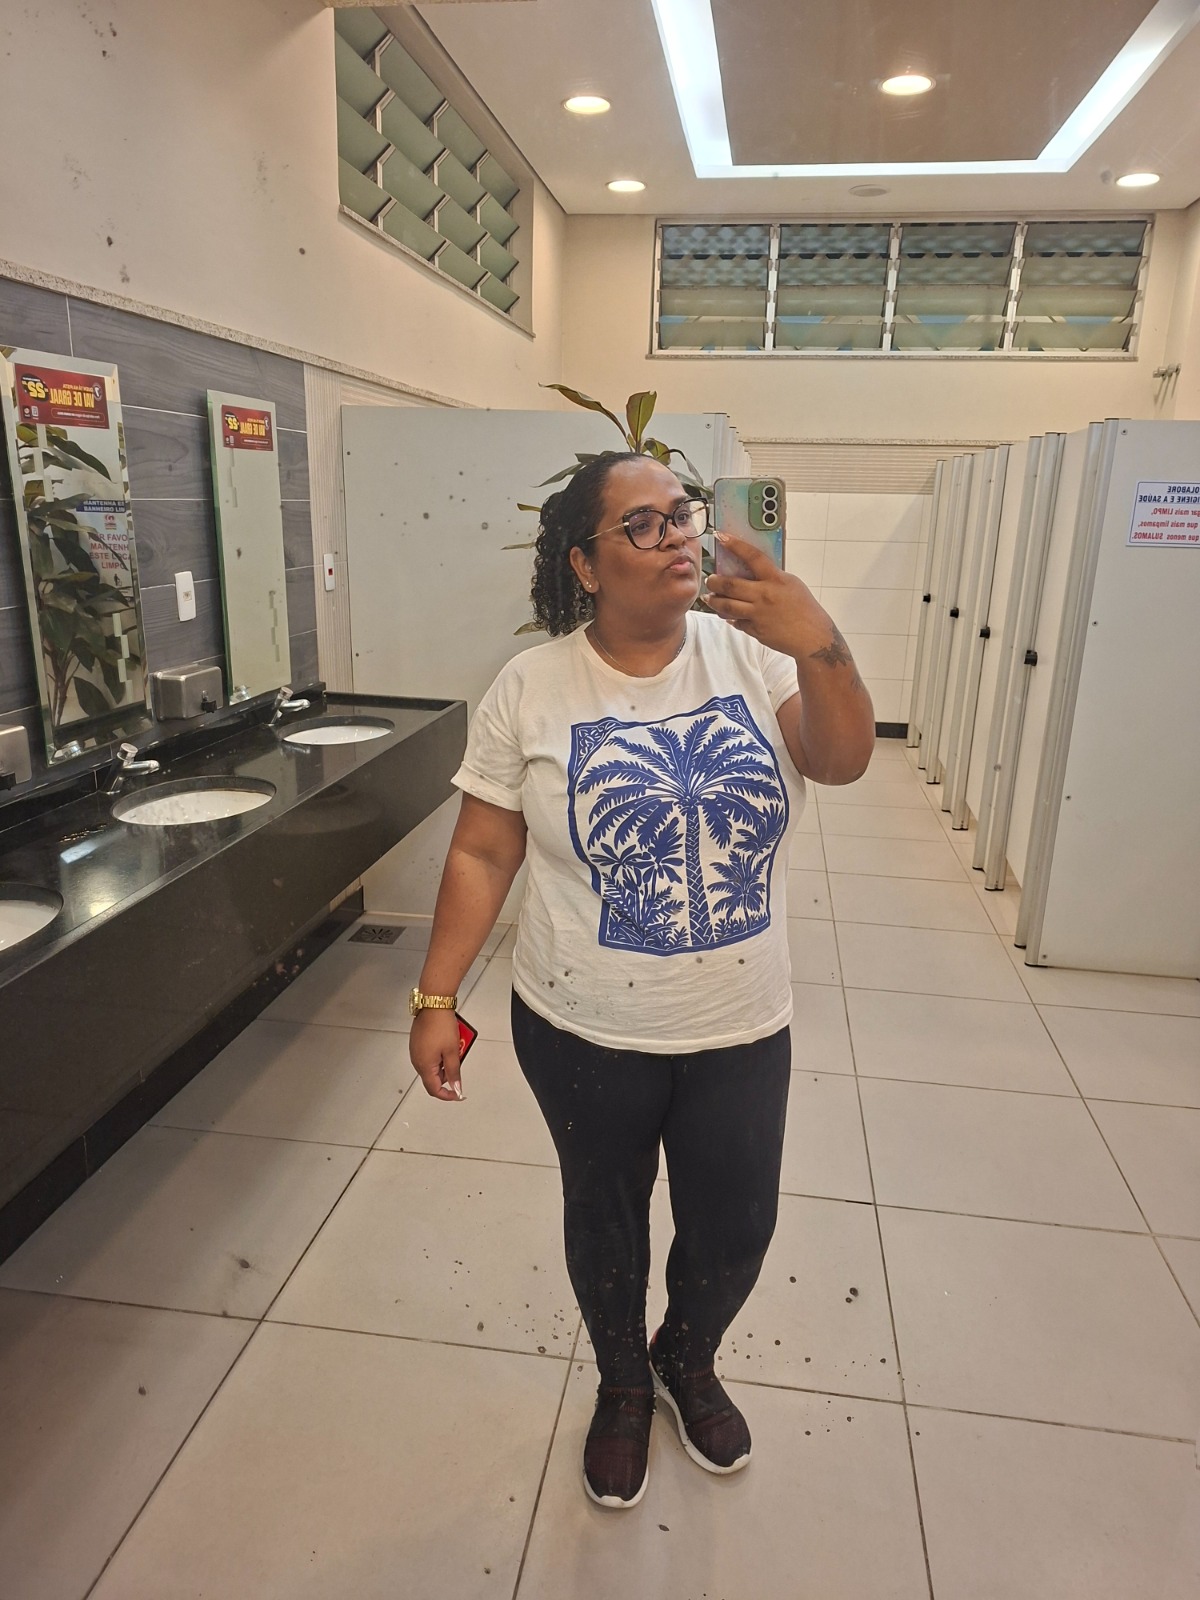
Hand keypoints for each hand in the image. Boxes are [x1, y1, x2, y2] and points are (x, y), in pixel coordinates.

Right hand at [409, 1009, 466, 1100]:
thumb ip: (454, 1072)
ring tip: (454, 1046)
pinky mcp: (417, 1043)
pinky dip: (440, 1053)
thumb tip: (456, 1087)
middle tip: (458, 1058)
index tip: (458, 1094)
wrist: (433, 1005)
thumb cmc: (440, 1025)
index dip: (448, 1095)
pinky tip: (447, 1042)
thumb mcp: (453, 1051)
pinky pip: (430, 1055)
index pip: (435, 1089)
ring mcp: (416, 1051)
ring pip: (433, 1065)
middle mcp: (417, 1061)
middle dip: (448, 1072)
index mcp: (424, 1066)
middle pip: (434, 1077)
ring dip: (445, 1061)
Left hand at [705, 532, 833, 659]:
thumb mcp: (791, 584)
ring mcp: (758, 614)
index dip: (735, 545)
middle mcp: (764, 595)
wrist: (813, 637)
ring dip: (714, 601)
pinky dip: (730, 617)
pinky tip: (726, 614)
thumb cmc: (806, 609)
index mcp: (776, 579)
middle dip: (714, 581)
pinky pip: (736, 622)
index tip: (721, 536)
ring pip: (726, 606)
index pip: (752, 557)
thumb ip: (772, 577)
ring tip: (709, 598)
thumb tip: (753, 571)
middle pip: (730, 585)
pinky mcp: (755, 630)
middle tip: (710, 579)